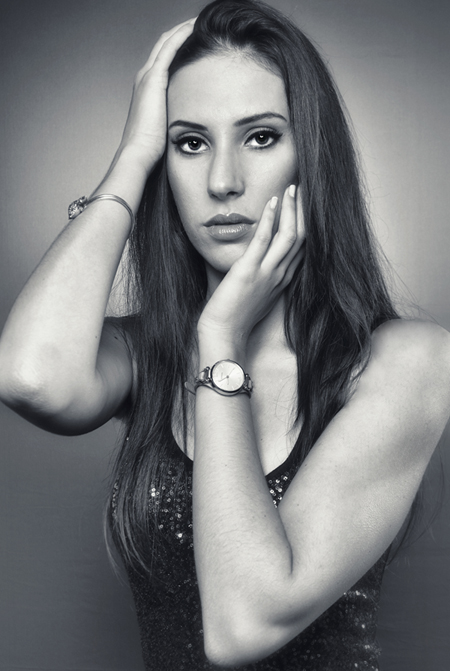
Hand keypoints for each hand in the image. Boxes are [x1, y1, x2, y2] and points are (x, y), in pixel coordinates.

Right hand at [118, 19, 194, 173]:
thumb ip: (176, 120)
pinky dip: (182, 34)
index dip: (180, 46)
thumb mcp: (165, 130)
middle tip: (202, 22)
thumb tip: (195, 128)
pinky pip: (170, 47)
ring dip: (184, 27)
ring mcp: (147, 76)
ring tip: (202, 19)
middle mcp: (144, 78)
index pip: (164, 59)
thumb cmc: (152, 151)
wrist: (138, 154)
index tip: (199, 41)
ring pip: (167, 41)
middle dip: (183, 31)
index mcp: (147, 90)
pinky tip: (196, 26)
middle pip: (165, 44)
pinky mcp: (154, 78)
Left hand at [198, 185, 304, 343]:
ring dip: (292, 210)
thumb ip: (262, 277)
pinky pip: (264, 240)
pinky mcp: (249, 271)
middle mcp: (280, 275)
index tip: (304, 206)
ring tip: (292, 189)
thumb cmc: (235, 317)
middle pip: (302, 238)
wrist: (224, 334)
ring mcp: (267, 273)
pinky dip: (270, 219)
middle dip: (303, 212)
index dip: (305, 225)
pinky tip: (272, 201)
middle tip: (302, 190)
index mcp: (283, 281)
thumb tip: (258, 261)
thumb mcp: (255, 294)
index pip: (302, 248)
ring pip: (290, 236)